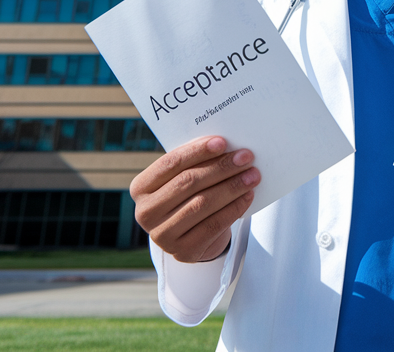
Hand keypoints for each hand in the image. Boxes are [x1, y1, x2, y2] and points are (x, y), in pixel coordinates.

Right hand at [129, 135, 260, 262]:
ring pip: (202, 204)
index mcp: (141, 187)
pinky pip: (213, 225)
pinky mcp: (183, 252)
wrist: (189, 235)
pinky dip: (234, 208)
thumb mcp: (181, 179)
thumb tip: (224, 146)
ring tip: (252, 176)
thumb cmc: (187, 197)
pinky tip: (247, 196)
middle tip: (245, 158)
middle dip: (221, 167)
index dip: (197, 152)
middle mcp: (145, 213)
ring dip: (231, 187)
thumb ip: (194, 163)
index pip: (170, 163)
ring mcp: (162, 235)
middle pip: (188, 183)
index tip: (223, 142)